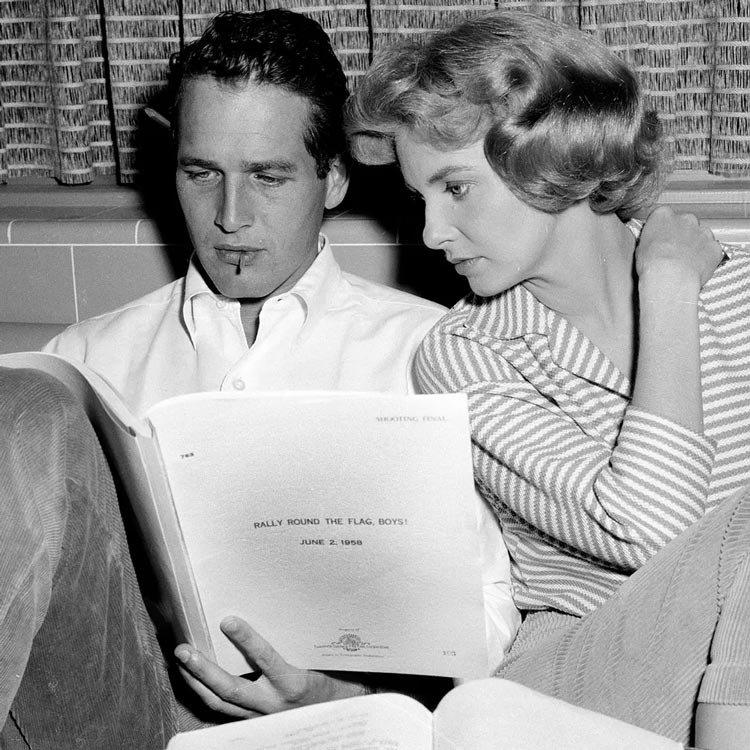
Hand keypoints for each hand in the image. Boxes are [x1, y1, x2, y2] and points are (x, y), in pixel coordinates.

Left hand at [174, 616, 365, 717]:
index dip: (247, 640)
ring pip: (221, 703)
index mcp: (294, 683)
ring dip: (197, 683)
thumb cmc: (331, 679)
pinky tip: (194, 680)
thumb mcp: (319, 659)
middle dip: (204, 670)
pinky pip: (225, 710)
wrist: (339, 713)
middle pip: (231, 689)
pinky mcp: (255, 721)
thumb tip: (276, 606)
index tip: (228, 621)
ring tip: (182, 662)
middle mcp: (274, 703)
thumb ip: (298, 640)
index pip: (266, 659)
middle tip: (184, 650)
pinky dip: (206, 694)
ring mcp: (262, 716)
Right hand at [636, 206, 722, 290]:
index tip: (660, 237)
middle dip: (681, 234)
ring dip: (695, 245)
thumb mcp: (640, 248)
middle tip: (673, 251)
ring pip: (701, 235)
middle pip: (685, 223)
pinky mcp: (714, 246)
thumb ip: (650, 239)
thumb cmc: (653, 264)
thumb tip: (652, 243)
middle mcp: (685, 219)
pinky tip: (696, 267)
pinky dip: (706, 257)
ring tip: (684, 262)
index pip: (663, 215)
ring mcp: (702, 232)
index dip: (662, 228)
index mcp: (663, 215)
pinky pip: (712, 249)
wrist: (670, 278)